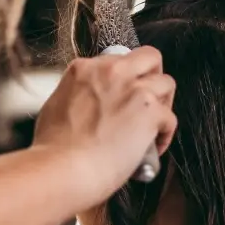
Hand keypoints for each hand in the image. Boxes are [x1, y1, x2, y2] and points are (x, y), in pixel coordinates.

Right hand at [33, 47, 176, 206]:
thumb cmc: (53, 148)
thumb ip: (77, 95)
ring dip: (163, 104)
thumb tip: (86, 104)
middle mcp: (112, 72)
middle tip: (148, 100)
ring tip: (154, 124)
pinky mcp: (150, 112)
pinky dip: (165, 134)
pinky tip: (153, 148)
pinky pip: (170, 118)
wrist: (62, 167)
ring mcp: (134, 90)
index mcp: (85, 69)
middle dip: (153, 76)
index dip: (125, 79)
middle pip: (149, 57)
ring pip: (167, 83)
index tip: (124, 96)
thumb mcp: (55, 106)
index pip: (118, 61)